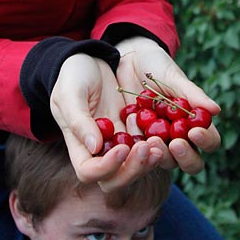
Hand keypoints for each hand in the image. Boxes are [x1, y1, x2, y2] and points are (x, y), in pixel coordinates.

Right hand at [50, 53, 164, 189]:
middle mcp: (99, 152)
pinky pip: (148, 148)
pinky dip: (158, 146)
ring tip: (159, 143)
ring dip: (148, 161)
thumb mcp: (70, 93)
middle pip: (115, 179)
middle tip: (147, 147)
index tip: (122, 148)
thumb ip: (79, 121)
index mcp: (78, 146)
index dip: (106, 167)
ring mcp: (118, 144)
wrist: (90, 60)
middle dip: (133, 169)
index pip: (89, 172)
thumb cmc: (72, 76)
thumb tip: (95, 147)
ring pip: (135, 168)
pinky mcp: (135, 133)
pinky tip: (168, 134)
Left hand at [115, 36, 220, 174]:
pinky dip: (136, 149)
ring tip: (151, 139)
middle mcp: (179, 138)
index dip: (205, 141)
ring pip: (165, 162)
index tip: (194, 132)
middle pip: (191, 162)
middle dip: (185, 156)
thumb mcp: (172, 77)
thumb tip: (216, 111)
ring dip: (160, 154)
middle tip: (174, 143)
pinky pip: (137, 153)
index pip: (210, 141)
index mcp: (195, 124)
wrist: (126, 61)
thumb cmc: (156, 67)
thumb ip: (192, 94)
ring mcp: (157, 143)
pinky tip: (130, 137)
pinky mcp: (134, 144)